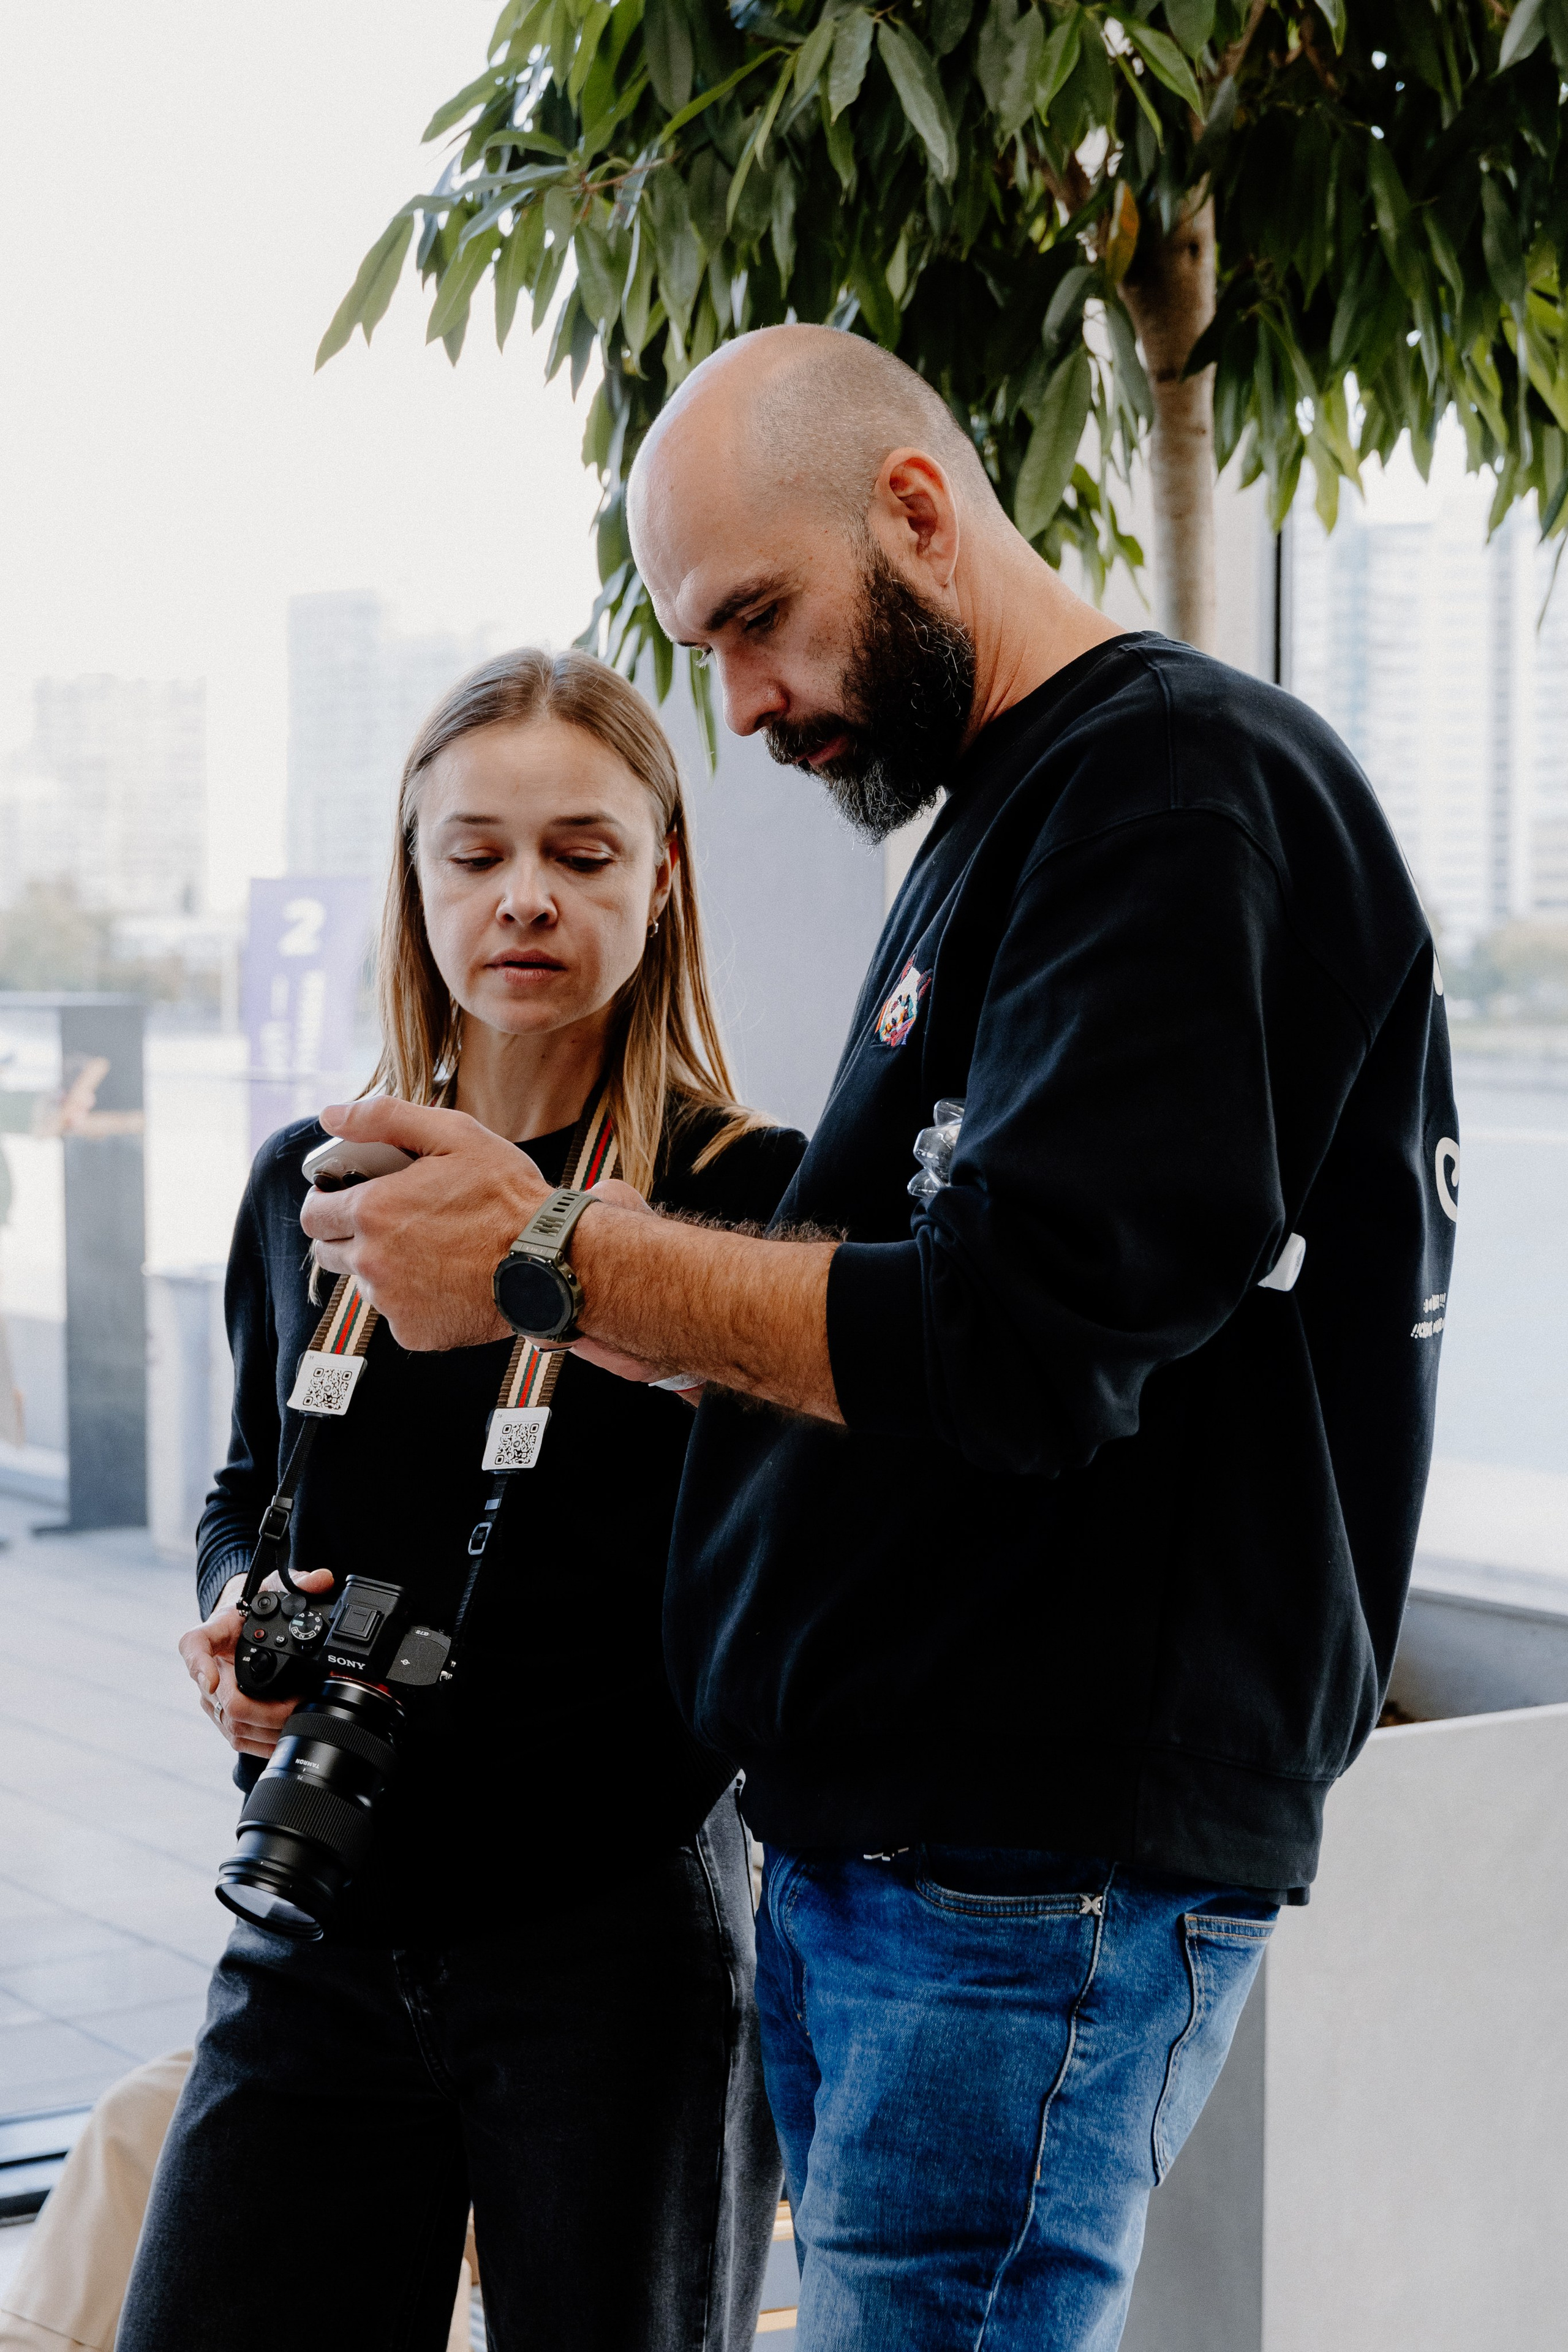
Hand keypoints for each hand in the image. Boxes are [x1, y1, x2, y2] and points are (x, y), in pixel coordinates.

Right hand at [179, 1568, 334, 1758]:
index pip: (194, 1646)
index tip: (214, 1682)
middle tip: (299, 1703)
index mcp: (213, 1633)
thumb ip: (299, 1581)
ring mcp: (212, 1697)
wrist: (242, 1623)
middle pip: (226, 1702)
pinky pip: (237, 1739)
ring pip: (233, 1726)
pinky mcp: (222, 1717)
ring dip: (270, 1729)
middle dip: (268, 1711)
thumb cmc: (255, 1607)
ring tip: (302, 1717)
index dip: (200, 1667)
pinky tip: (288, 1735)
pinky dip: (265, 1742)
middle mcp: (206, 1669)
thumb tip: (322, 1579)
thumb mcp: (275, 1587)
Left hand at [300, 1099, 548, 1349]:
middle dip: (349, 1235)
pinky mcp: (413, 1332)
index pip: (314, 1213)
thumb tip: (330, 1115)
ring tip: (432, 1250)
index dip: (327, 1202)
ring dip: (385, 1268)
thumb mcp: (454, 1135)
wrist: (552, 1260)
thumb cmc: (507, 1195)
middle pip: (328, 1252)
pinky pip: (397, 1314)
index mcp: (372, 1210)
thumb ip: (385, 1118)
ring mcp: (391, 1301)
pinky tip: (449, 1279)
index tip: (350, 1198)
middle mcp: (372, 1260)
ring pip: (365, 1283)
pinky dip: (414, 1300)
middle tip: (395, 1223)